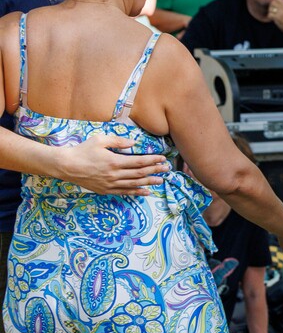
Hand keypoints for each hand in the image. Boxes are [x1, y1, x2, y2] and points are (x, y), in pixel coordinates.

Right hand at [54, 133, 168, 194]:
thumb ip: (118, 141)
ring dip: (149, 182)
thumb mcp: (99, 140)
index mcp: (114, 161)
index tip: (162, 158)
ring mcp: (110, 184)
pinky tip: (146, 192)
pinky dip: (137, 192)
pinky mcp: (105, 190)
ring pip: (134, 184)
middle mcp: (114, 174)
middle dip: (155, 171)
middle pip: (140, 174)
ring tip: (161, 180)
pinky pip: (124, 192)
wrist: (65, 166)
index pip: (139, 161)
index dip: (153, 160)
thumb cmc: (82, 150)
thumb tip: (133, 143)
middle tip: (167, 169)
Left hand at [266, 0, 282, 33]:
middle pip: (272, 3)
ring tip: (273, 16)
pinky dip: (270, 18)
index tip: (274, 6)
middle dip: (271, 7)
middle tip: (272, 12)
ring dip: (270, 13)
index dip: (274, 2)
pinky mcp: (278, 17)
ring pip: (270, 9)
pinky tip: (272, 19)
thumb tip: (274, 2)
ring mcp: (281, 12)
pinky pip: (269, 15)